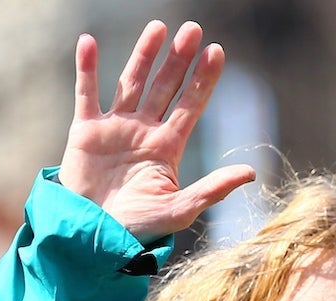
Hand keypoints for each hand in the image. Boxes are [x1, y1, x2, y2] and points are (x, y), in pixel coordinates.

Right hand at [61, 20, 257, 243]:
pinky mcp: (85, 132)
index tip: (217, 51)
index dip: (203, 79)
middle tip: (193, 29)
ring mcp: (115, 128)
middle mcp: (143, 131)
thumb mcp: (179, 211)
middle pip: (165, 86)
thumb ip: (212, 190)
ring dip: (144, 55)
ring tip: (158, 27)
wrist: (92, 238)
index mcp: (167, 147)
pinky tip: (88, 42)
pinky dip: (86, 68)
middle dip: (179, 59)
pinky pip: (86, 93)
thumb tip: (250, 172)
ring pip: (131, 82)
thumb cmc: (137, 229)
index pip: (190, 105)